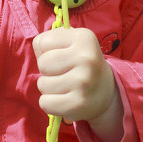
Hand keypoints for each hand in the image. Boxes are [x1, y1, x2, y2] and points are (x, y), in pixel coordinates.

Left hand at [33, 27, 122, 141]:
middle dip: (47, 70)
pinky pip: (45, 103)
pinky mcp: (79, 103)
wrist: (104, 90)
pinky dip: (50, 103)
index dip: (47, 51)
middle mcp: (87, 58)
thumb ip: (49, 40)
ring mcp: (84, 82)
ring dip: (49, 88)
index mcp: (84, 37)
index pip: (42, 42)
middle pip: (42, 64)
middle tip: (63, 73)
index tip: (62, 56)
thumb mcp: (70, 42)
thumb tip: (38, 46)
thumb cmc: (79, 63)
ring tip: (65, 86)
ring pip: (42, 85)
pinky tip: (64, 99)